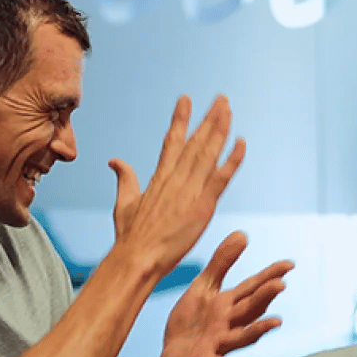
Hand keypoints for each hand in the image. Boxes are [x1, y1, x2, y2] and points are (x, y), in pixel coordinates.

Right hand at [107, 94, 244, 277]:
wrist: (137, 257)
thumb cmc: (130, 236)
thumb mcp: (124, 203)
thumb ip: (125, 179)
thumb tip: (115, 161)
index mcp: (159, 177)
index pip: (172, 141)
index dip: (180, 119)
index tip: (186, 99)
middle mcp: (175, 178)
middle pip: (195, 141)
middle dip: (209, 118)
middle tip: (221, 99)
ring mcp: (189, 190)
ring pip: (208, 152)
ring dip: (220, 129)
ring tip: (228, 108)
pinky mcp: (202, 205)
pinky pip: (221, 177)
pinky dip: (232, 160)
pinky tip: (241, 143)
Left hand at [153, 232, 292, 356]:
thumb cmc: (191, 322)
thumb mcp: (204, 288)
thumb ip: (222, 263)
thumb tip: (243, 233)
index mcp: (229, 304)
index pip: (253, 287)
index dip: (270, 275)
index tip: (289, 264)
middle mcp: (229, 323)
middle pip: (250, 308)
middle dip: (265, 297)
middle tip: (280, 284)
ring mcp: (219, 343)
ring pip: (242, 336)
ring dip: (258, 330)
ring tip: (276, 322)